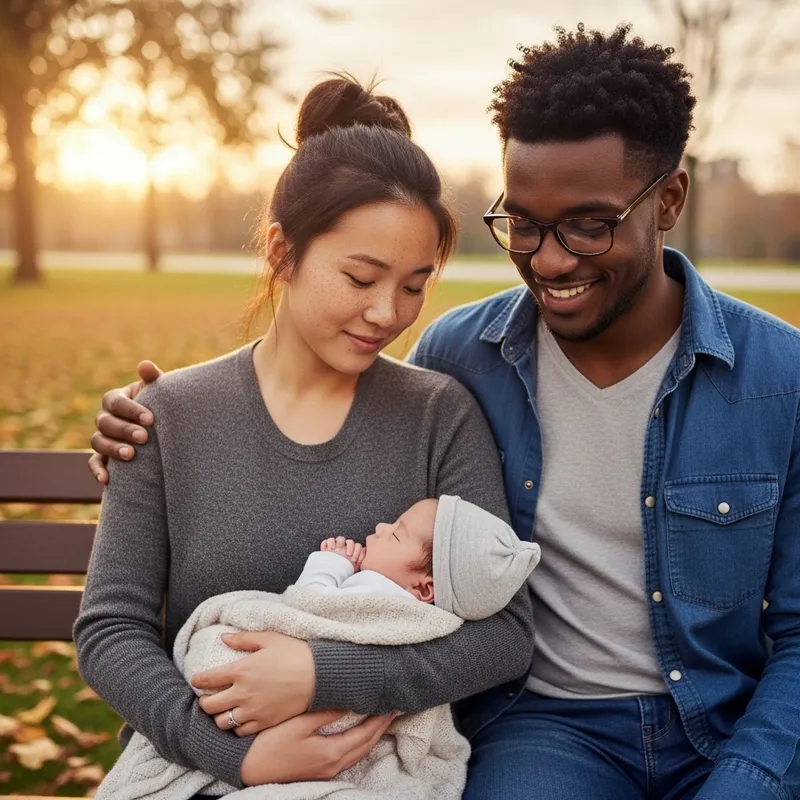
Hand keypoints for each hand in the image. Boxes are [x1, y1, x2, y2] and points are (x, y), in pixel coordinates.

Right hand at [88, 360, 162, 483]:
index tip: (151, 419)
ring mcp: (102, 437)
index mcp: (116, 400)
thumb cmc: (158, 406)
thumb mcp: (158, 393)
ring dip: (113, 448)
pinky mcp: (103, 457)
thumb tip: (145, 365)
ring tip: (131, 455)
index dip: (131, 410)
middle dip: (124, 430)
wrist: (160, 431)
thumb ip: (153, 380)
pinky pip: (93, 463)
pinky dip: (97, 470)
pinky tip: (107, 479)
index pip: (116, 402)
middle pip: (106, 423)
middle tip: (144, 437)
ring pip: (98, 442)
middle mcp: (105, 418)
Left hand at [194, 631, 314, 734]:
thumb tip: (224, 637)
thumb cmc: (296, 653)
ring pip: (223, 722)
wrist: (319, 676)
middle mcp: (243, 693)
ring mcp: (253, 710)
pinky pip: (241, 732)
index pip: (208, 678)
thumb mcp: (269, 639)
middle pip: (210, 705)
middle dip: (204, 702)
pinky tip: (240, 720)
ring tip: (222, 711)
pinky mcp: (265, 722)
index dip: (198, 679)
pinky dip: (236, 728)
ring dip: (218, 717)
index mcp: (241, 670)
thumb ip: (244, 638)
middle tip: (207, 698)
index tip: (197, 679)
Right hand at [240, 709, 395, 785]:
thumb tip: (347, 702)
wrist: (249, 767)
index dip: (379, 719)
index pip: (365, 734)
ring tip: (380, 720)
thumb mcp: (298, 723)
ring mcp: (326, 770)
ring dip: (371, 737)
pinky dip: (359, 744)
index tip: (391, 705)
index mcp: (332, 753)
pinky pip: (348, 757)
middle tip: (393, 711)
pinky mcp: (318, 771)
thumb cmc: (271, 743)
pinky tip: (357, 735)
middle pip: (366, 746)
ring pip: (358, 753)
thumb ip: (325, 713)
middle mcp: (333, 765)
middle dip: (381, 728)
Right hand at [321, 537, 365, 570]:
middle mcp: (345, 546)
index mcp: (353, 550)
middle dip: (350, 547)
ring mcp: (337, 545)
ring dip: (339, 543)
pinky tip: (327, 550)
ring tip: (336, 550)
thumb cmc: (344, 571)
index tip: (355, 560)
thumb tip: (366, 554)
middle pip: (350, 541)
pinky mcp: (327, 547)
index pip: (358, 546)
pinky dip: (327, 544)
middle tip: (348, 555)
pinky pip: (327, 541)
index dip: (357, 551)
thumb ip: (360, 561)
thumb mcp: (354, 568)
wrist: (333, 575)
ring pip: (340, 539)